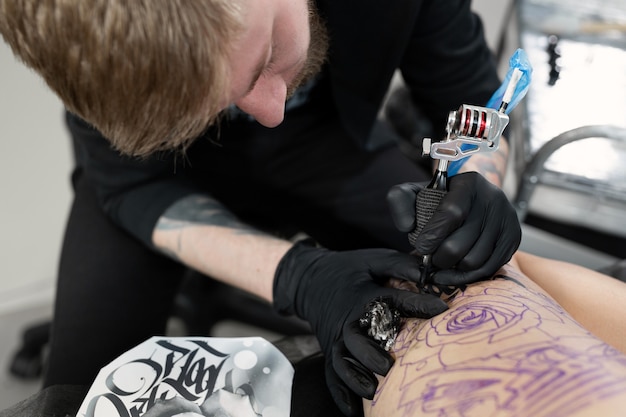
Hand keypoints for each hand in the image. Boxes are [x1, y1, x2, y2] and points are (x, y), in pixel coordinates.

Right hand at [273, 240, 447, 415]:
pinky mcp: (329, 349)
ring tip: (372, 391)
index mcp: (362, 295)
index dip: (416, 303)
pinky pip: (330, 374)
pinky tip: (352, 410)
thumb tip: (430, 272)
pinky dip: (339, 392)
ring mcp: (335, 337)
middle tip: (389, 367)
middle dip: (370, 353)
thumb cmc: (349, 269)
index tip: (441, 308)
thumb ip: (399, 265)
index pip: (391, 299)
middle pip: (355, 338)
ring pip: (341, 360)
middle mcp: (348, 319)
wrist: (309, 279)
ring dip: (354, 376)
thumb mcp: (373, 260)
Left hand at [387, 172, 520, 285]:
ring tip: (441, 262)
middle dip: (439, 258)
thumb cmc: (437, 198)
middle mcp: (493, 199)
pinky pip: (489, 268)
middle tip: (430, 258)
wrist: (470, 198)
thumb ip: (400, 202)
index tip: (420, 248)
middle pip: (462, 243)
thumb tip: (408, 226)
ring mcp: (507, 220)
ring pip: (474, 260)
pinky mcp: (513, 239)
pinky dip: (467, 275)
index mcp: (469, 184)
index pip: (452, 213)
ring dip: (452, 268)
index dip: (433, 236)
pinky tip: (454, 270)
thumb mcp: (414, 192)